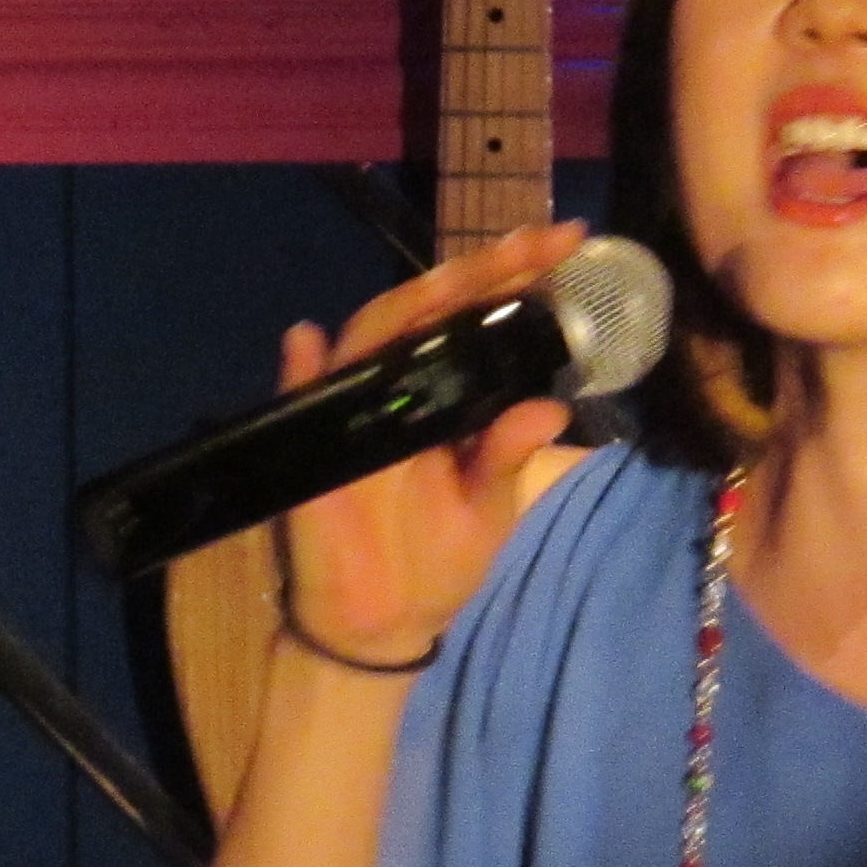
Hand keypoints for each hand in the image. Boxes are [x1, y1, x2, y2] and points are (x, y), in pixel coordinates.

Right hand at [275, 223, 582, 666]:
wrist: (388, 624)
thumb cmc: (437, 560)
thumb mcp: (489, 508)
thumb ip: (510, 455)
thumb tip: (549, 405)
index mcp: (446, 394)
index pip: (479, 320)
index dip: (518, 278)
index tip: (569, 244)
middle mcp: (400, 386)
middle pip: (433, 310)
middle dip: (484, 271)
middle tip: (538, 242)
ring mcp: (352, 409)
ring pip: (373, 336)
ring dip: (410, 303)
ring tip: (462, 274)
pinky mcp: (312, 449)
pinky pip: (298, 400)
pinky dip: (297, 370)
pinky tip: (305, 341)